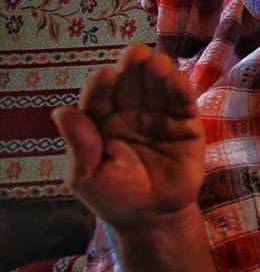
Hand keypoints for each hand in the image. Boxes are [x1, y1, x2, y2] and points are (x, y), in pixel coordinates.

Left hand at [52, 43, 205, 231]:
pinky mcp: (186, 123)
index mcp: (103, 123)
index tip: (105, 76)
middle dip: (133, 67)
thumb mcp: (88, 177)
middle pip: (131, 83)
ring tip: (157, 64)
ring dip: (158, 71)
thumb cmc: (116, 198)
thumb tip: (60, 111)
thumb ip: (80, 145)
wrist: (154, 218)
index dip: (102, 84)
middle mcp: (131, 113)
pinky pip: (184, 101)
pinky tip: (176, 79)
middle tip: (135, 53)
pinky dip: (181, 88)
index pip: (100, 96)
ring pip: (158, 85)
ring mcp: (160, 116)